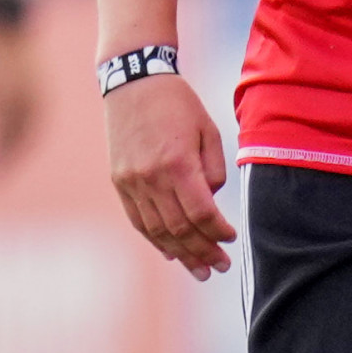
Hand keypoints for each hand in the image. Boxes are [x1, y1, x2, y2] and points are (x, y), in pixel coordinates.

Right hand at [106, 70, 236, 277]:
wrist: (133, 82)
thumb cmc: (178, 104)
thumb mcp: (208, 130)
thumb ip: (213, 170)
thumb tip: (210, 203)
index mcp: (178, 163)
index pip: (202, 212)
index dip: (218, 231)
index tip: (231, 237)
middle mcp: (151, 177)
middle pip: (180, 227)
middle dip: (203, 250)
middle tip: (219, 266)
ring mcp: (132, 182)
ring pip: (157, 229)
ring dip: (180, 253)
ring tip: (199, 269)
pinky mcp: (119, 181)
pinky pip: (138, 219)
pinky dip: (155, 239)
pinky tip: (170, 252)